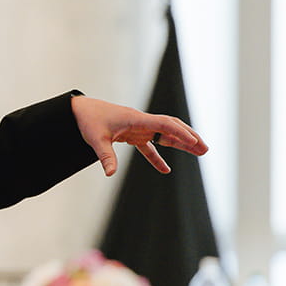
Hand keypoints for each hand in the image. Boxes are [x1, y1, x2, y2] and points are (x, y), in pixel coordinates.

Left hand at [71, 95, 207, 176]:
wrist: (80, 111)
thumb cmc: (88, 121)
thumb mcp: (96, 139)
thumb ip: (105, 156)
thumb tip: (110, 174)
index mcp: (136, 119)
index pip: (164, 124)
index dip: (180, 133)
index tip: (193, 142)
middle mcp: (141, 122)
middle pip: (171, 127)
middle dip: (188, 137)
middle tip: (205, 149)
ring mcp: (138, 128)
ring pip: (165, 135)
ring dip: (180, 144)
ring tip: (198, 153)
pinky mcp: (132, 134)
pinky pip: (149, 146)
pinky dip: (158, 157)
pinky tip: (165, 169)